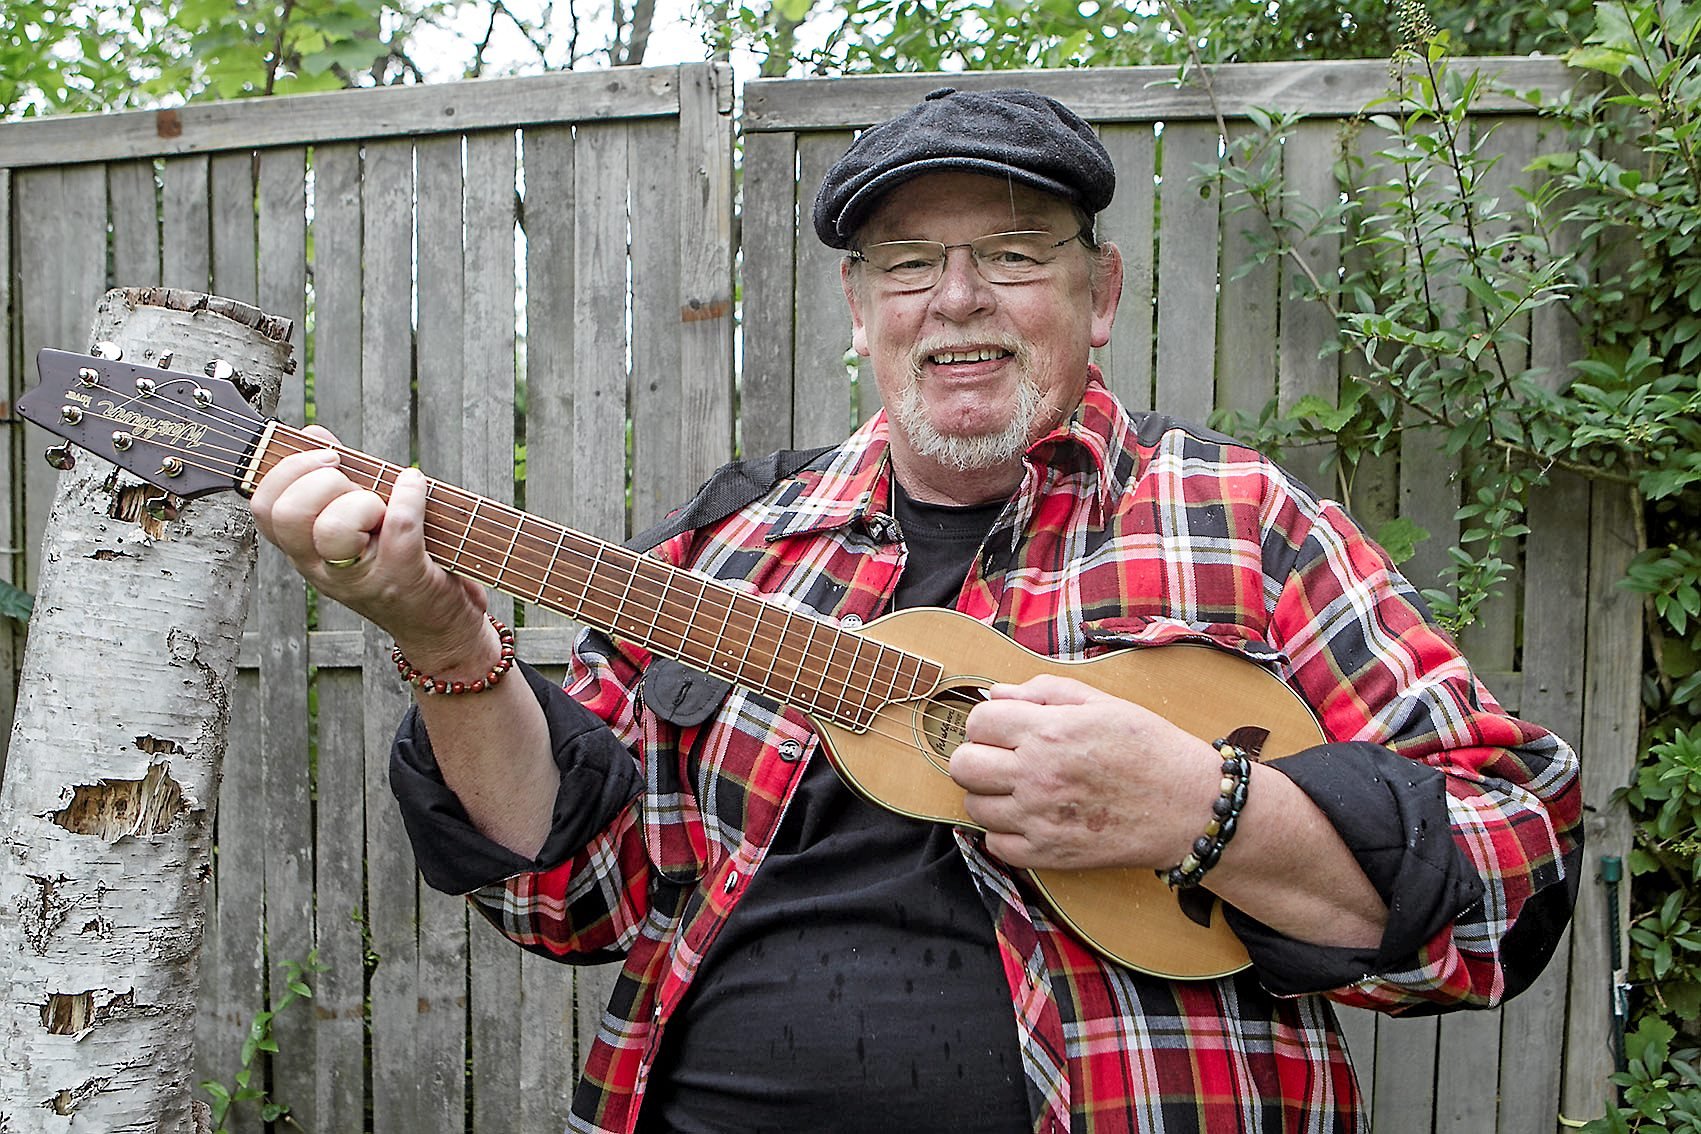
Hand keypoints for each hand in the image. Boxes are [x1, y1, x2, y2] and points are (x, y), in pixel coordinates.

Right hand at [248, 425, 489, 670]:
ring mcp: (361, 578)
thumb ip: (335, 480)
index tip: (325, 456)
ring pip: (333, 529)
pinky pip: (397, 528)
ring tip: (381, 505)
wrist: (441, 630)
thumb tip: (313, 434)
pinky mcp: (403, 580)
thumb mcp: (359, 524)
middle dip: (322, 480)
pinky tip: (416, 485)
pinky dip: (409, 497)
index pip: (265, 509)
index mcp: (305, 551)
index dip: (287, 471)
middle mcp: (323, 569)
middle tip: (353, 482)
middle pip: (289, 515)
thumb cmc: (401, 566)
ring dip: (362, 500)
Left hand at [949, 673, 1221, 870]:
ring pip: (975, 807)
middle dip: (976, 756)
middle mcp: (1037, 776)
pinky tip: (1028, 818)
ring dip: (990, 795)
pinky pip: (995, 846)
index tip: (1004, 728)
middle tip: (1002, 758)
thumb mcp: (1100, 702)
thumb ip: (1043, 692)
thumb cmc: (1148, 748)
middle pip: (963, 766)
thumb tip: (996, 693)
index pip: (978, 721)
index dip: (987, 722)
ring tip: (1018, 789)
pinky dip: (1004, 833)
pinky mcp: (1049, 854)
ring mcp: (1040, 819)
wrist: (1188, 807)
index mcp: (1048, 732)